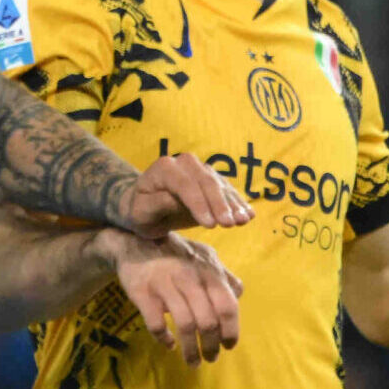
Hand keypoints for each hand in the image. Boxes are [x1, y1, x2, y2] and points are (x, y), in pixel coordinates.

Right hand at [95, 229, 244, 363]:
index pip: (227, 306)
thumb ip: (222, 275)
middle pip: (207, 321)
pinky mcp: (143, 294)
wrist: (133, 243)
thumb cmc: (174, 253)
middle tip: (211, 358)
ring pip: (184, 326)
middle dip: (212, 346)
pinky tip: (169, 345)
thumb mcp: (202, 256)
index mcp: (208, 271)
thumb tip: (238, 293)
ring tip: (193, 362)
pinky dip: (164, 339)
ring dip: (191, 350)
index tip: (229, 346)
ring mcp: (165, 285)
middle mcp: (189, 277)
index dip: (231, 331)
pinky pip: (157, 324)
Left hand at [114, 152, 253, 238]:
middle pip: (206, 181)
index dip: (198, 203)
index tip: (209, 225)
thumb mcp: (141, 214)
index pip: (184, 184)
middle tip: (229, 225)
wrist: (146, 207)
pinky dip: (238, 203)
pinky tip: (248, 215)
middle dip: (219, 204)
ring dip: (233, 204)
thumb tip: (176, 200)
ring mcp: (200, 169)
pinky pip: (227, 189)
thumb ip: (157, 205)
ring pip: (220, 184)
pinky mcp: (212, 180)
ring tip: (243, 221)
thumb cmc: (140, 212)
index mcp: (164, 168)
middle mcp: (184, 163)